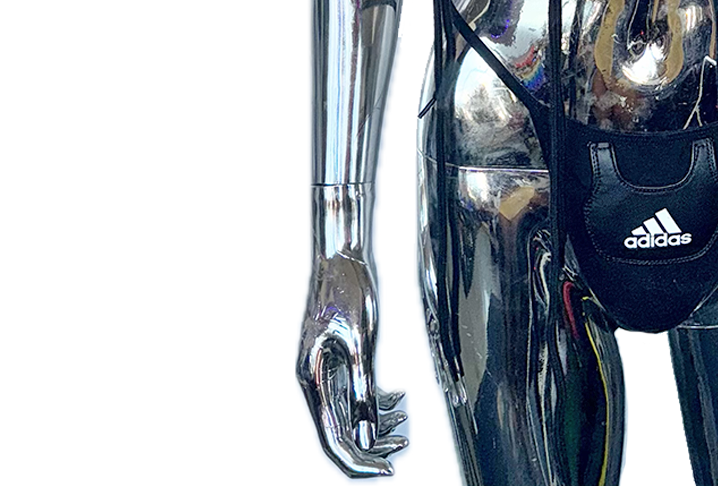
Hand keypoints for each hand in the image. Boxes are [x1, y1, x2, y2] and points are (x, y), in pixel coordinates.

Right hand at [297, 250, 407, 475]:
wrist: (341, 254)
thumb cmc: (346, 289)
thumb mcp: (360, 341)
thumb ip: (363, 389)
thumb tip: (368, 433)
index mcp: (313, 380)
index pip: (333, 438)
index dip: (359, 460)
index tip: (386, 470)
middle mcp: (316, 380)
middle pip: (340, 431)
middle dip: (371, 445)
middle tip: (401, 448)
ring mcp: (326, 371)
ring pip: (349, 414)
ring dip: (376, 425)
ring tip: (403, 426)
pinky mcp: (339, 359)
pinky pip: (354, 393)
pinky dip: (375, 401)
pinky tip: (397, 400)